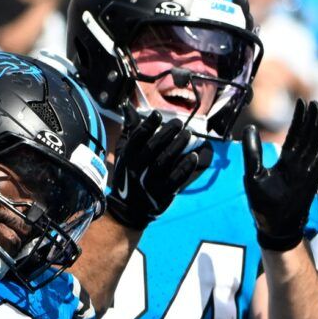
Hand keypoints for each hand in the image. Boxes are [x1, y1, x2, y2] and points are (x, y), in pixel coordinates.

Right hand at [105, 105, 209, 228]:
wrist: (130, 210)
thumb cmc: (129, 176)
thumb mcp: (123, 154)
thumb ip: (129, 132)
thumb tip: (129, 109)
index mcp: (126, 158)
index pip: (136, 139)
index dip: (147, 126)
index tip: (158, 115)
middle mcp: (136, 170)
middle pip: (153, 147)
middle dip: (168, 133)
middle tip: (180, 123)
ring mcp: (149, 184)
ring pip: (165, 161)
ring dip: (179, 145)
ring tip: (189, 134)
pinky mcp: (162, 195)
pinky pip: (176, 179)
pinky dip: (185, 167)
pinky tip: (194, 155)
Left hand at [242, 101, 317, 250]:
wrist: (272, 227)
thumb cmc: (262, 203)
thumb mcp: (253, 174)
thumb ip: (252, 152)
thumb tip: (249, 128)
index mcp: (285, 161)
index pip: (294, 135)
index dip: (299, 119)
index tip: (302, 102)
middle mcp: (298, 166)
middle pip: (308, 138)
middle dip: (312, 121)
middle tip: (317, 103)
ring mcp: (306, 175)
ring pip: (315, 149)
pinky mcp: (310, 186)